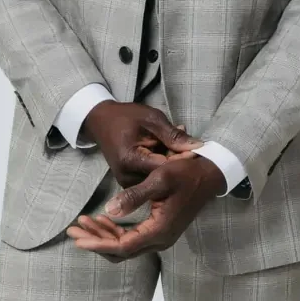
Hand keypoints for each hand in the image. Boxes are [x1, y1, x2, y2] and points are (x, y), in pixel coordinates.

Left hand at [66, 154, 225, 260]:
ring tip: (84, 222)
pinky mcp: (160, 229)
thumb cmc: (185, 172)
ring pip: (125, 246)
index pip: (122, 246)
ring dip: (103, 236)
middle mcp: (160, 239)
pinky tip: (104, 219)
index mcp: (159, 230)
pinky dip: (116, 232)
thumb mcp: (159, 178)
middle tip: (74, 228)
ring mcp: (161, 236)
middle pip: (120, 250)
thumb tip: (108, 210)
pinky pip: (133, 238)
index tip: (78, 235)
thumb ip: (134, 196)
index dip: (98, 243)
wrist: (210, 173)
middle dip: (95, 241)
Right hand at [81, 101, 203, 187]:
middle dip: (178, 161)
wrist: (101, 122)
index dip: (182, 159)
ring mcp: (127, 183)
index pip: (164, 167)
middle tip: (188, 144)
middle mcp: (127, 177)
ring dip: (171, 163)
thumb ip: (172, 134)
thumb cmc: (126, 116)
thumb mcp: (151, 118)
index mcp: (130, 160)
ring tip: (177, 144)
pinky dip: (162, 164)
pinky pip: (152, 177)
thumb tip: (198, 146)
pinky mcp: (130, 183)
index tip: (196, 149)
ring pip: (159, 178)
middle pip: (163, 176)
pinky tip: (167, 149)